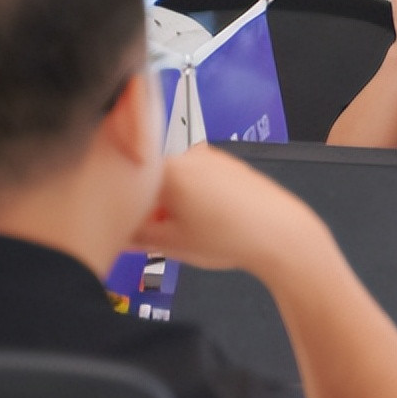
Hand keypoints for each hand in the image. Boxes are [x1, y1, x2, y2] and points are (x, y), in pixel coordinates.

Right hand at [130, 143, 325, 276]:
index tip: (127, 229)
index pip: (127, 183)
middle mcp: (190, 154)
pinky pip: (200, 179)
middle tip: (154, 236)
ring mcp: (213, 157)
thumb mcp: (170, 243)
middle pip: (152, 179)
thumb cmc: (230, 237)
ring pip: (176, 180)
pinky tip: (207, 221)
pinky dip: (195, 198)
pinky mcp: (231, 165)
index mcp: (168, 167)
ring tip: (186, 232)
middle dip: (149, 206)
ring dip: (172, 203)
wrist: (281, 234)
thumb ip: (133, 235)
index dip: (124, 210)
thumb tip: (115, 232)